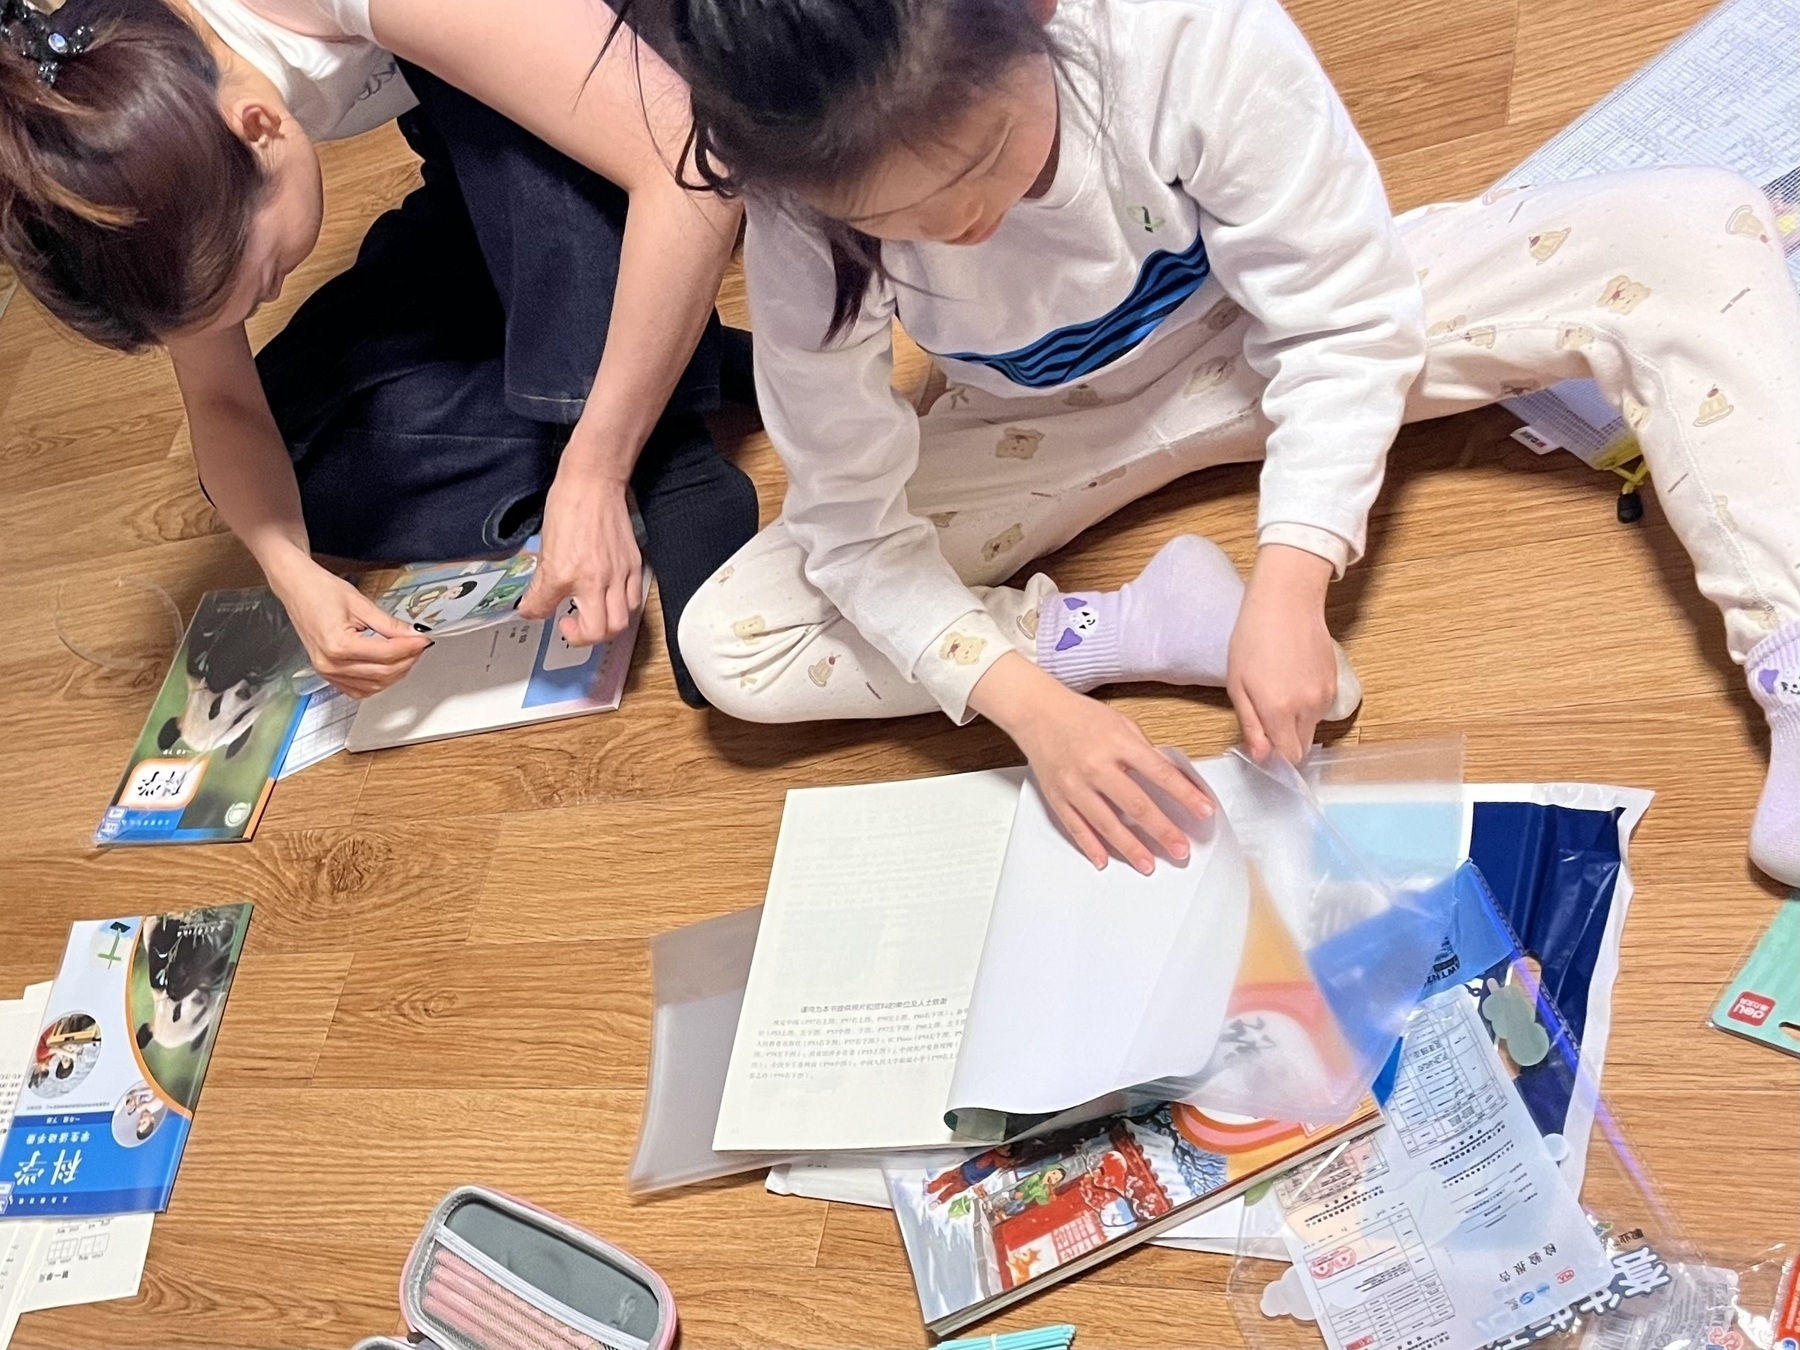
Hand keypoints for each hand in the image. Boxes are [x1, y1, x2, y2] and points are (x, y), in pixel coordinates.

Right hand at [268, 554, 429, 698]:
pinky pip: (358, 690)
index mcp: (338, 645)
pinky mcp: (326, 674)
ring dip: (395, 673)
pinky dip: (377, 682)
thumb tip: (413, 635)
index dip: (410, 647)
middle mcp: (330, 664)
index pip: (386, 654)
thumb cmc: (320, 591)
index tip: (423, 639)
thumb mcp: (361, 604)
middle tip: (419, 645)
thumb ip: (389, 624)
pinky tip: (387, 668)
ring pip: (374, 685)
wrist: (296, 588)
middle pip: (383, 672)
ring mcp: (327, 672)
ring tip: (406, 654)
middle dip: (407, 660)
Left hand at [518, 464, 641, 645]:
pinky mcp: (634, 565)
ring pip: (622, 620)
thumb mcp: (545, 547)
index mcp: (566, 573)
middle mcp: (596, 578)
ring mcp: (620, 573)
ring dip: (607, 626)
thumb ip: (542, 583)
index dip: (546, 620)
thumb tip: (535, 604)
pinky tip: (611, 598)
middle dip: (585, 637)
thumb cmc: (570, 506)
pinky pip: (635, 599)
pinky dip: (623, 607)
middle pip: (602, 630)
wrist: (594, 483)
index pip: (549, 611)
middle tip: (573, 625)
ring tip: (594, 616)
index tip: (548, 615)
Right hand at [971, 653, 1213, 872]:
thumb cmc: (1080, 716)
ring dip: (1130, 847)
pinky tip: (1105, 860)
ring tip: (1149, 864)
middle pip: (1135, 804)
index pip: (1159, 773)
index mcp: (1117, 743)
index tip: (1204, 811)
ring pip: (1106, 823)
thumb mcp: (1121, 723)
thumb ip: (1145, 751)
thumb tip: (1171, 777)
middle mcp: (1096, 765)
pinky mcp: (1057, 796)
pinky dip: (1090, 846)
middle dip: (1162, 830)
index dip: (1185, 794)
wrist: (1036, 712)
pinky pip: (1076, 827)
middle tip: (1181, 849)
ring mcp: (1074, 784)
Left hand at [1227, 543, 1337, 763]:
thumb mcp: (1238, 685)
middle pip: (1303, 747)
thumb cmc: (1253, 638)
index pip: (1289, 757)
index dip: (1276, 756)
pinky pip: (1321, 708)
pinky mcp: (1335, 682)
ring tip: (1278, 691)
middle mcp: (1307, 708)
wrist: (1286, 603)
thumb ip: (1251, 725)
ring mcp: (1324, 695)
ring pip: (1313, 728)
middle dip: (1286, 742)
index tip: (1264, 745)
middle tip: (1267, 717)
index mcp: (1279, 710)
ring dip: (1297, 722)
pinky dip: (1308, 705)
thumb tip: (1262, 756)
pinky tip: (1293, 680)